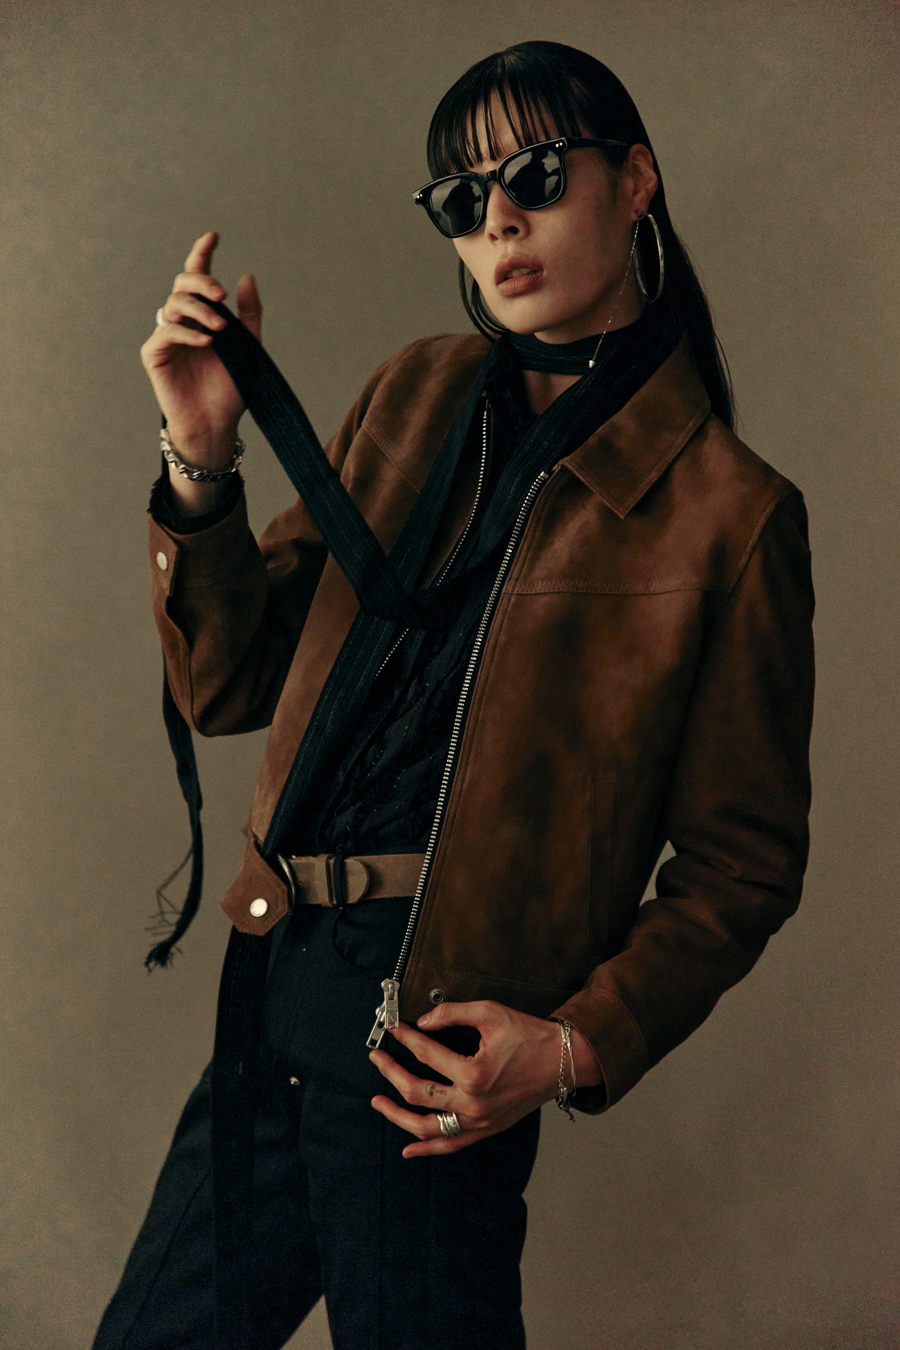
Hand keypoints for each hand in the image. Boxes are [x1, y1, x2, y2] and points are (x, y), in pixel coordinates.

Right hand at [140, 230, 261, 469]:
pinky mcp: (154, 354)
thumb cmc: (232, 388)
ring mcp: (166, 336)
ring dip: (199, 311)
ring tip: (220, 329)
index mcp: (203, 315)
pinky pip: (166, 332)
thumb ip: (249, 314)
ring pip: (173, 305)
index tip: (214, 236)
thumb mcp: (250, 347)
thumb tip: (247, 277)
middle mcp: (182, 321)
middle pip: (182, 284)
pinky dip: (188, 333)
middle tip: (222, 295)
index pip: (198, 277)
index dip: (202, 253)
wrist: (217, 423)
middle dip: (201, 282)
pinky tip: (206, 341)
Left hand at [369, 1000, 601, 1157]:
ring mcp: (478, 1121)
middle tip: (377, 1058)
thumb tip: (423, 1020)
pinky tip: (408, 1148)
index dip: (406, 1038)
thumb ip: (452, 1013)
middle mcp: (473, 1103)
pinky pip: (450, 1145)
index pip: (426, 1053)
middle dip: (391, 1073)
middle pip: (416, 1092)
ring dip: (397, 1115)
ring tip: (378, 1102)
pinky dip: (426, 1149)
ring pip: (426, 1127)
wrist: (561, 1061)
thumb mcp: (490, 1013)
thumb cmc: (530, 1036)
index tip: (394, 1028)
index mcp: (473, 1073)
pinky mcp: (486, 1130)